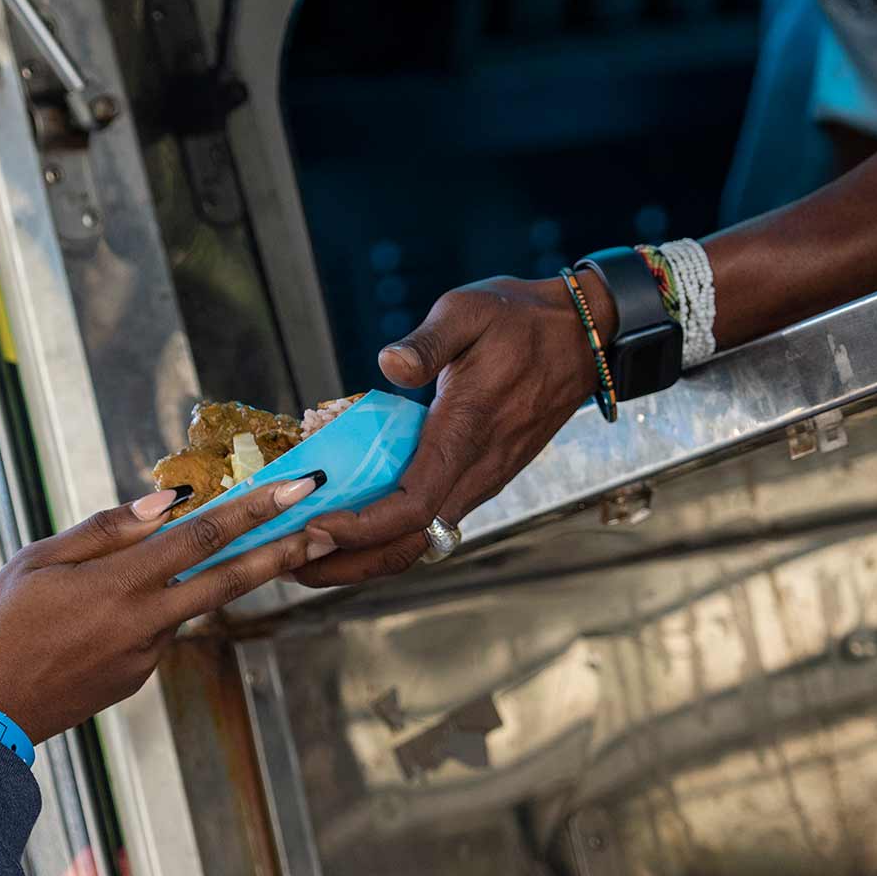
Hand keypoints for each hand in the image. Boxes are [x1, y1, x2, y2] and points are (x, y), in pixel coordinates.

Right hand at [0, 475, 327, 740]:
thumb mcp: (35, 562)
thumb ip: (105, 531)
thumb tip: (164, 502)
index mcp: (117, 586)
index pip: (200, 537)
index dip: (252, 509)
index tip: (294, 488)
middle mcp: (143, 622)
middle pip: (229, 580)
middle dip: (282, 550)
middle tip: (325, 527)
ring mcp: (146, 656)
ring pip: (187, 603)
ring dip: (209, 576)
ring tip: (214, 549)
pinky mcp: (138, 678)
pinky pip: (158, 629)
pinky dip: (153, 607)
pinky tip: (103, 614)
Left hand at [298, 274, 602, 585]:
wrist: (582, 336)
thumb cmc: (519, 318)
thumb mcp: (467, 310)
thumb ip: (427, 341)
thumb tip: (389, 363)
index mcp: (467, 431)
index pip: (414, 504)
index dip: (363, 527)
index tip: (316, 529)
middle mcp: (478, 469)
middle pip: (413, 542)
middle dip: (352, 562)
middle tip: (294, 564)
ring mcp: (485, 479)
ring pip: (425, 541)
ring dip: (367, 557)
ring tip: (311, 558)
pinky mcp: (485, 477)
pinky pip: (435, 524)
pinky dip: (391, 538)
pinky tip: (354, 531)